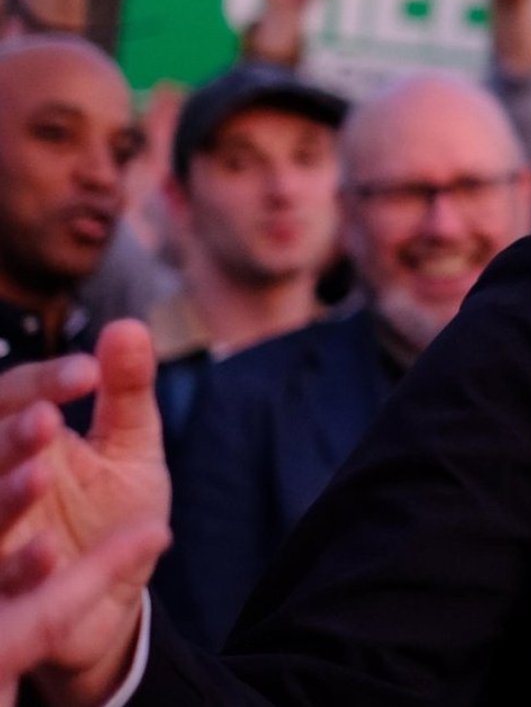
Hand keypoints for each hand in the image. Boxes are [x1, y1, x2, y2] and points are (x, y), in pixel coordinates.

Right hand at [0, 323, 170, 705]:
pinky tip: (51, 550)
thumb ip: (127, 390)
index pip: (13, 397)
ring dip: (8, 494)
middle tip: (48, 418)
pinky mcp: (4, 594)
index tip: (91, 373)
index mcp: (22, 439)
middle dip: (11, 434)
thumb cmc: (116, 510)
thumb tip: (128, 325)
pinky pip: (1, 581)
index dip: (44, 382)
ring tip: (43, 473)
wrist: (112, 593)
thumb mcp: (130, 447)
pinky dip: (20, 566)